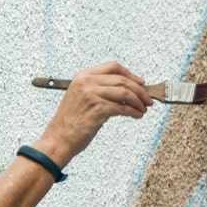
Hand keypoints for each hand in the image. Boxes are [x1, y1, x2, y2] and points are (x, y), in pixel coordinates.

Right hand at [32, 61, 154, 167]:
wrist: (58, 139)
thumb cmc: (70, 123)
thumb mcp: (80, 97)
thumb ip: (98, 89)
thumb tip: (125, 90)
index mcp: (82, 77)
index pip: (112, 67)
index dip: (129, 74)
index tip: (140, 82)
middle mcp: (86, 82)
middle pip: (122, 79)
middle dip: (139, 90)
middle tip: (147, 99)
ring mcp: (92, 95)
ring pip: (125, 92)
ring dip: (139, 101)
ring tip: (143, 109)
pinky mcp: (98, 109)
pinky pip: (123, 107)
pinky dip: (134, 112)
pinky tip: (136, 115)